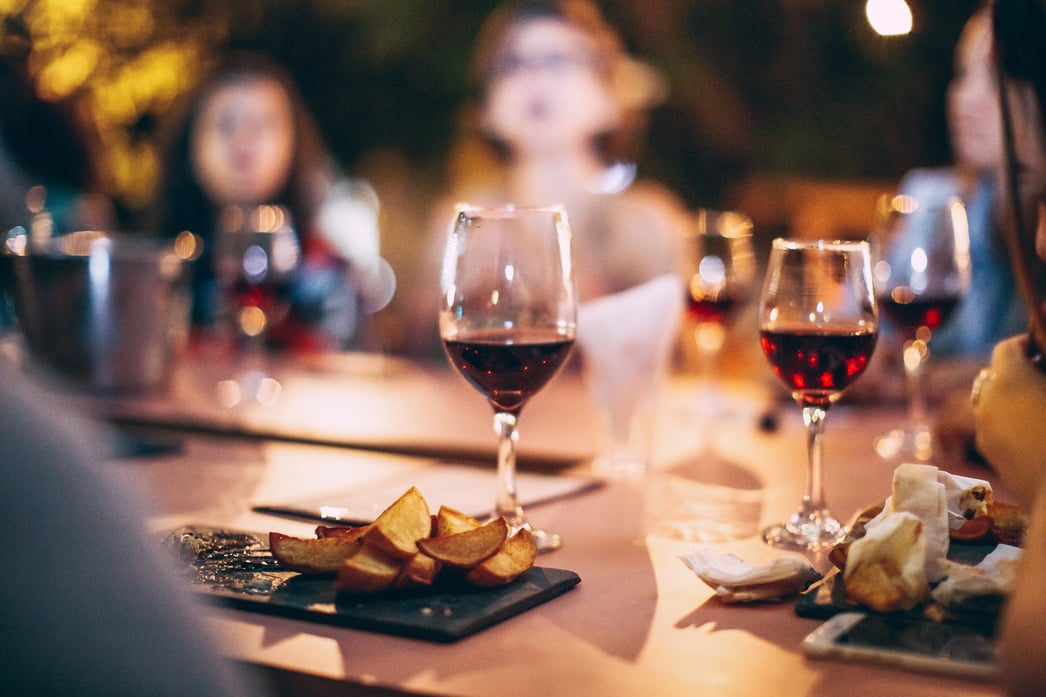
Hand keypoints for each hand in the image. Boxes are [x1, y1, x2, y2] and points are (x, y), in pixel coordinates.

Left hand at [972, 334, 1045, 508]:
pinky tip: (1035, 433)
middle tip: (1043, 376)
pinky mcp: (990, 455)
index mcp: (1010, 380)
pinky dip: (1007, 422)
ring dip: (1009, 399)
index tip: (1042, 350)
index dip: (1025, 344)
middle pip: (994, 375)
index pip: (1007, 348)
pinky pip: (994, 428)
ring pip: (990, 403)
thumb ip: (1044, 378)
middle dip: (1016, 372)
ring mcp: (984, 430)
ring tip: (1040, 406)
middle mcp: (988, 402)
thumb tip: (1040, 372)